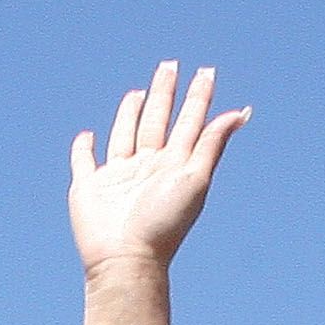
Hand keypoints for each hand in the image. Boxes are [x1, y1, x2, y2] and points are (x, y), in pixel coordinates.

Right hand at [68, 61, 249, 275]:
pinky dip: (83, 149)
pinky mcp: (89, 187)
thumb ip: (212, 143)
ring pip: (124, 135)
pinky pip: (84, 162)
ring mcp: (117, 176)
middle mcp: (147, 166)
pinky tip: (87, 136)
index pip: (189, 122)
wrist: (127, 259)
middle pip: (157, 120)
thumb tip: (240, 112)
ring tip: (137, 92)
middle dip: (164, 93)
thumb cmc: (164, 223)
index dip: (198, 97)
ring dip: (129, 114)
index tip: (206, 72)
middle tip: (170, 65)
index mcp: (174, 163)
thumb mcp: (195, 179)